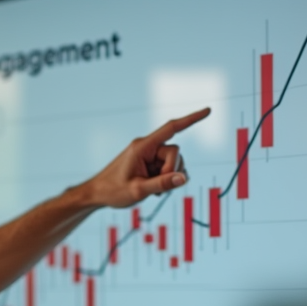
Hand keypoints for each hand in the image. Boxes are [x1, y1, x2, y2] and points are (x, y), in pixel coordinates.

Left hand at [82, 108, 209, 208]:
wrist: (97, 194)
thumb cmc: (113, 191)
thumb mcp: (138, 190)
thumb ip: (162, 184)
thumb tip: (184, 178)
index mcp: (142, 146)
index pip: (171, 128)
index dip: (191, 119)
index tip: (208, 111)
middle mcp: (147, 147)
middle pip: (176, 152)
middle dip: (171, 170)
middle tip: (155, 187)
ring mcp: (149, 155)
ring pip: (175, 162)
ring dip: (169, 177)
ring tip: (151, 189)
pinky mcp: (150, 163)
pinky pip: (169, 168)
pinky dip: (166, 179)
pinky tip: (153, 189)